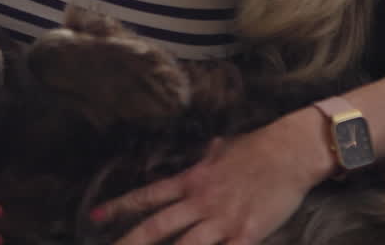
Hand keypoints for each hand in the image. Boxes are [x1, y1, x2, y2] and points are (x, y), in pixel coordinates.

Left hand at [91, 112, 329, 244]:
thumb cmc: (257, 149)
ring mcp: (222, 220)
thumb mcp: (221, 149)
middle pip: (157, 227)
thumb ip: (206, 157)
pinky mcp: (246, 234)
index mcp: (191, 180)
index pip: (148, 196)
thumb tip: (202, 152)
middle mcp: (200, 202)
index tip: (95, 215)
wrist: (289, 152)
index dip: (120, 207)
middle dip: (130, 242)